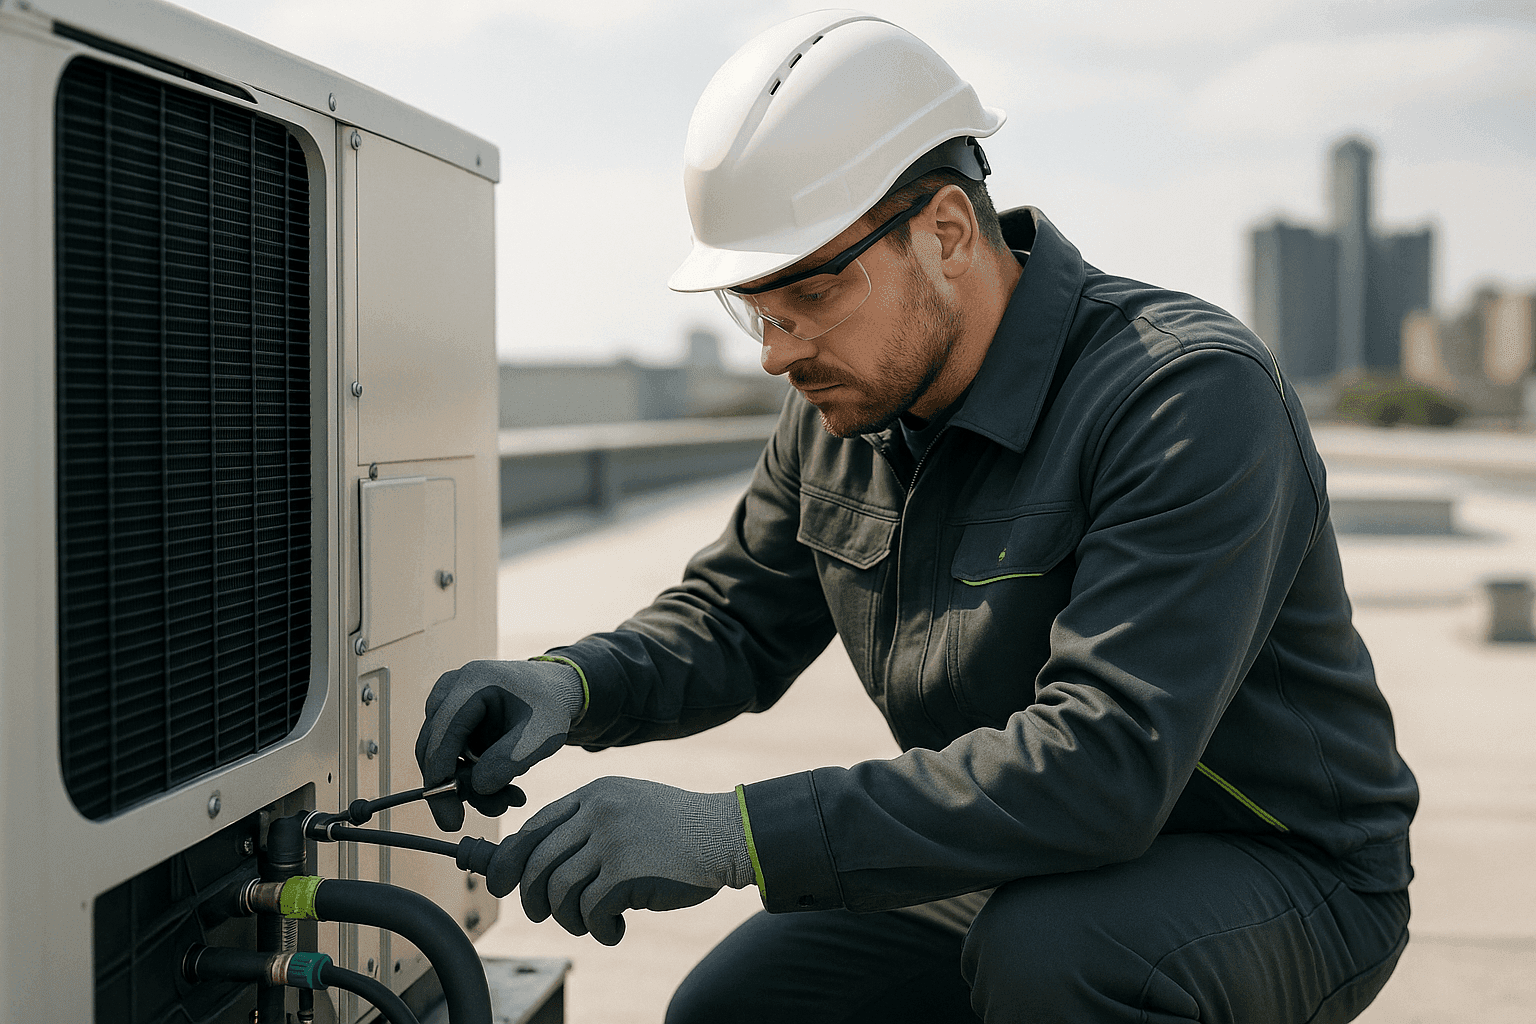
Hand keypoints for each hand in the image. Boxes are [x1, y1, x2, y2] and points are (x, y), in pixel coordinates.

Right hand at [415, 659, 584, 830]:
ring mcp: (448, 703)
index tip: (450, 816)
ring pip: (443, 758)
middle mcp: (451, 689)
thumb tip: (477, 787)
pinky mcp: (452, 720)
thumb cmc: (551, 706)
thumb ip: (509, 759)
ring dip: (472, 786)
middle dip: (460, 788)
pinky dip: (474, 777)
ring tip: (512, 797)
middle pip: (434, 748)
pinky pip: (452, 756)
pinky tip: (505, 786)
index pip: (443, 732)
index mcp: (473, 682)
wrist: (556, 691)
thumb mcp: (542, 735)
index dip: (441, 775)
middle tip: (496, 809)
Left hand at [485, 777, 753, 945]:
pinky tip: (614, 931)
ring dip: (568, 918)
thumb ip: (588, 824)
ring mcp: (612, 840)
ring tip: (589, 924)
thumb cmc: (676, 829)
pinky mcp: (627, 872)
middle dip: (532, 897)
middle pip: (537, 862)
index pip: (534, 827)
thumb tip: (535, 865)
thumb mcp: (627, 808)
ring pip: (559, 890)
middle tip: (542, 915)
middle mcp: (598, 812)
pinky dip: (597, 929)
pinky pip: (590, 910)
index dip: (510, 860)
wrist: (726, 833)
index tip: (501, 885)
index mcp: (594, 794)